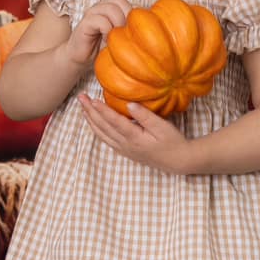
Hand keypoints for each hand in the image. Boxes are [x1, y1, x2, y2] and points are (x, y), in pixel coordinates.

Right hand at [62, 0, 131, 66]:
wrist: (81, 58)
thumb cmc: (103, 48)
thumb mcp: (121, 39)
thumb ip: (131, 31)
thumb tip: (150, 32)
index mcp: (111, 7)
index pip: (127, 2)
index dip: (133, 16)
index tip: (134, 33)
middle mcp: (101, 6)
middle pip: (121, 1)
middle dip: (127, 19)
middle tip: (125, 35)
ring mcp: (92, 13)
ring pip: (111, 9)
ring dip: (117, 24)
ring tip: (115, 38)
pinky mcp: (84, 23)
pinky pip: (101, 21)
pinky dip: (107, 31)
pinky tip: (106, 40)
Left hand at [78, 93, 192, 173]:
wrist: (178, 161)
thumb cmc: (173, 142)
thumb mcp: (162, 127)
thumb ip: (145, 116)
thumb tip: (129, 104)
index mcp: (134, 137)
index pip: (113, 121)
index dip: (101, 110)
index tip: (91, 99)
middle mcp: (125, 144)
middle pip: (103, 127)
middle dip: (90, 112)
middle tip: (80, 98)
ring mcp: (124, 149)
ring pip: (102, 134)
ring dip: (91, 121)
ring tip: (83, 109)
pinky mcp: (126, 152)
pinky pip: (106, 140)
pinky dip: (97, 130)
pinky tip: (94, 124)